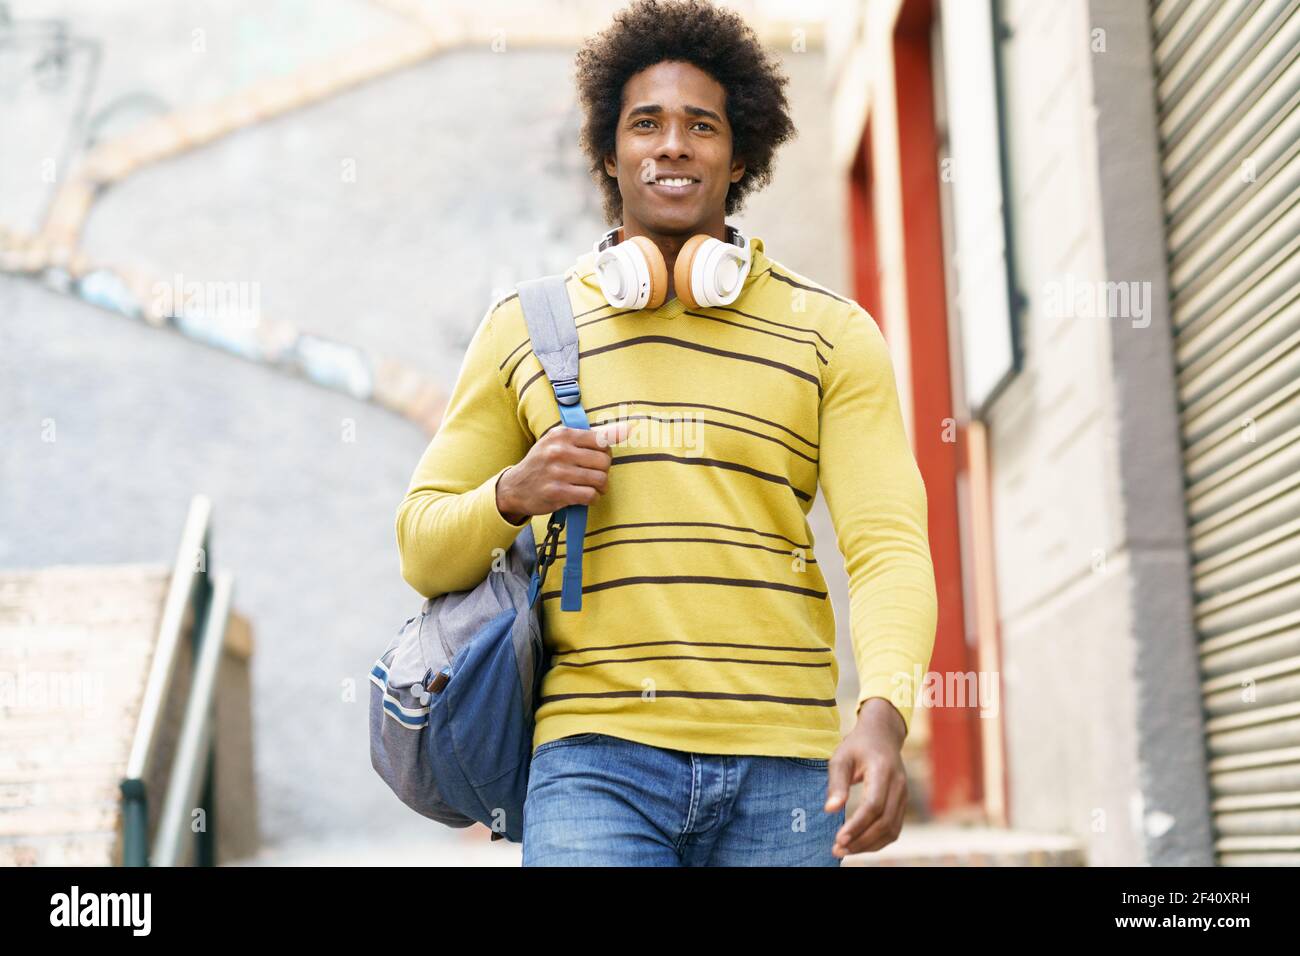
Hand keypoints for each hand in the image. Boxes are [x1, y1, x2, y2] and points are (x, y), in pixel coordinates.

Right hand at [496, 420, 631, 522]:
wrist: (514, 487)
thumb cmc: (544, 462)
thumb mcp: (561, 442)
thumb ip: (594, 435)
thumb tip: (628, 428)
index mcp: (562, 434)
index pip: (601, 440)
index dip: (605, 452)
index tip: (597, 458)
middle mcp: (559, 451)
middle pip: (604, 461)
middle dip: (604, 471)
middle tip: (595, 475)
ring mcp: (557, 472)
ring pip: (600, 479)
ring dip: (601, 487)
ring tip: (593, 487)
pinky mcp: (557, 493)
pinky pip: (590, 495)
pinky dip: (593, 498)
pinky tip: (585, 497)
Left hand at [825, 698, 908, 858]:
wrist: (882, 735)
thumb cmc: (857, 746)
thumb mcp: (841, 757)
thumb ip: (836, 783)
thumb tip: (830, 810)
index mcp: (883, 770)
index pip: (874, 805)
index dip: (858, 825)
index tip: (839, 839)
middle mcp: (899, 784)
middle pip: (885, 822)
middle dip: (861, 840)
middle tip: (837, 850)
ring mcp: (904, 795)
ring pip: (892, 829)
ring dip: (869, 845)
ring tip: (846, 851)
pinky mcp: (903, 803)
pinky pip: (894, 828)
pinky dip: (878, 841)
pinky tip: (860, 844)